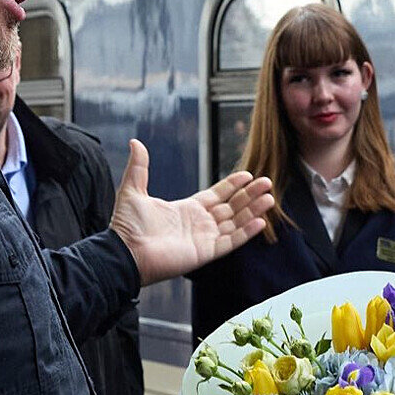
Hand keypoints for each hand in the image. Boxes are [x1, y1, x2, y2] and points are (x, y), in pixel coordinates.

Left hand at [109, 139, 273, 284]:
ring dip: (254, 210)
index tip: (247, 174)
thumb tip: (135, 142)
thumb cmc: (126, 226)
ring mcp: (205, 238)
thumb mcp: (133, 190)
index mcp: (187, 209)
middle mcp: (200, 223)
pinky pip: (231, 241)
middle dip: (250, 195)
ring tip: (270, 197)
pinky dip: (247, 232)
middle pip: (232, 207)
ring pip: (236, 222)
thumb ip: (139, 166)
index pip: (217, 195)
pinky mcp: (206, 252)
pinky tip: (261, 221)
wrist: (124, 252)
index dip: (232, 185)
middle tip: (267, 182)